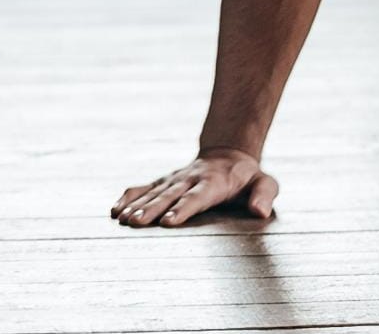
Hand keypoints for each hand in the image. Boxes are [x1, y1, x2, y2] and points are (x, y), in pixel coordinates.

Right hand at [111, 147, 278, 227]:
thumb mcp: (265, 183)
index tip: (169, 221)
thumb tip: (260, 211)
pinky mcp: (164, 182)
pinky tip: (114, 211)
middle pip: (170, 196)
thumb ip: (264, 195)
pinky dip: (129, 198)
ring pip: (153, 193)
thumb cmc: (247, 177)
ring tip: (121, 220)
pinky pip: (143, 188)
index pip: (197, 197)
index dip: (183, 208)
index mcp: (214, 182)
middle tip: (136, 223)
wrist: (229, 155)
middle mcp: (190, 180)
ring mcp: (174, 180)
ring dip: (137, 206)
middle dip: (152, 209)